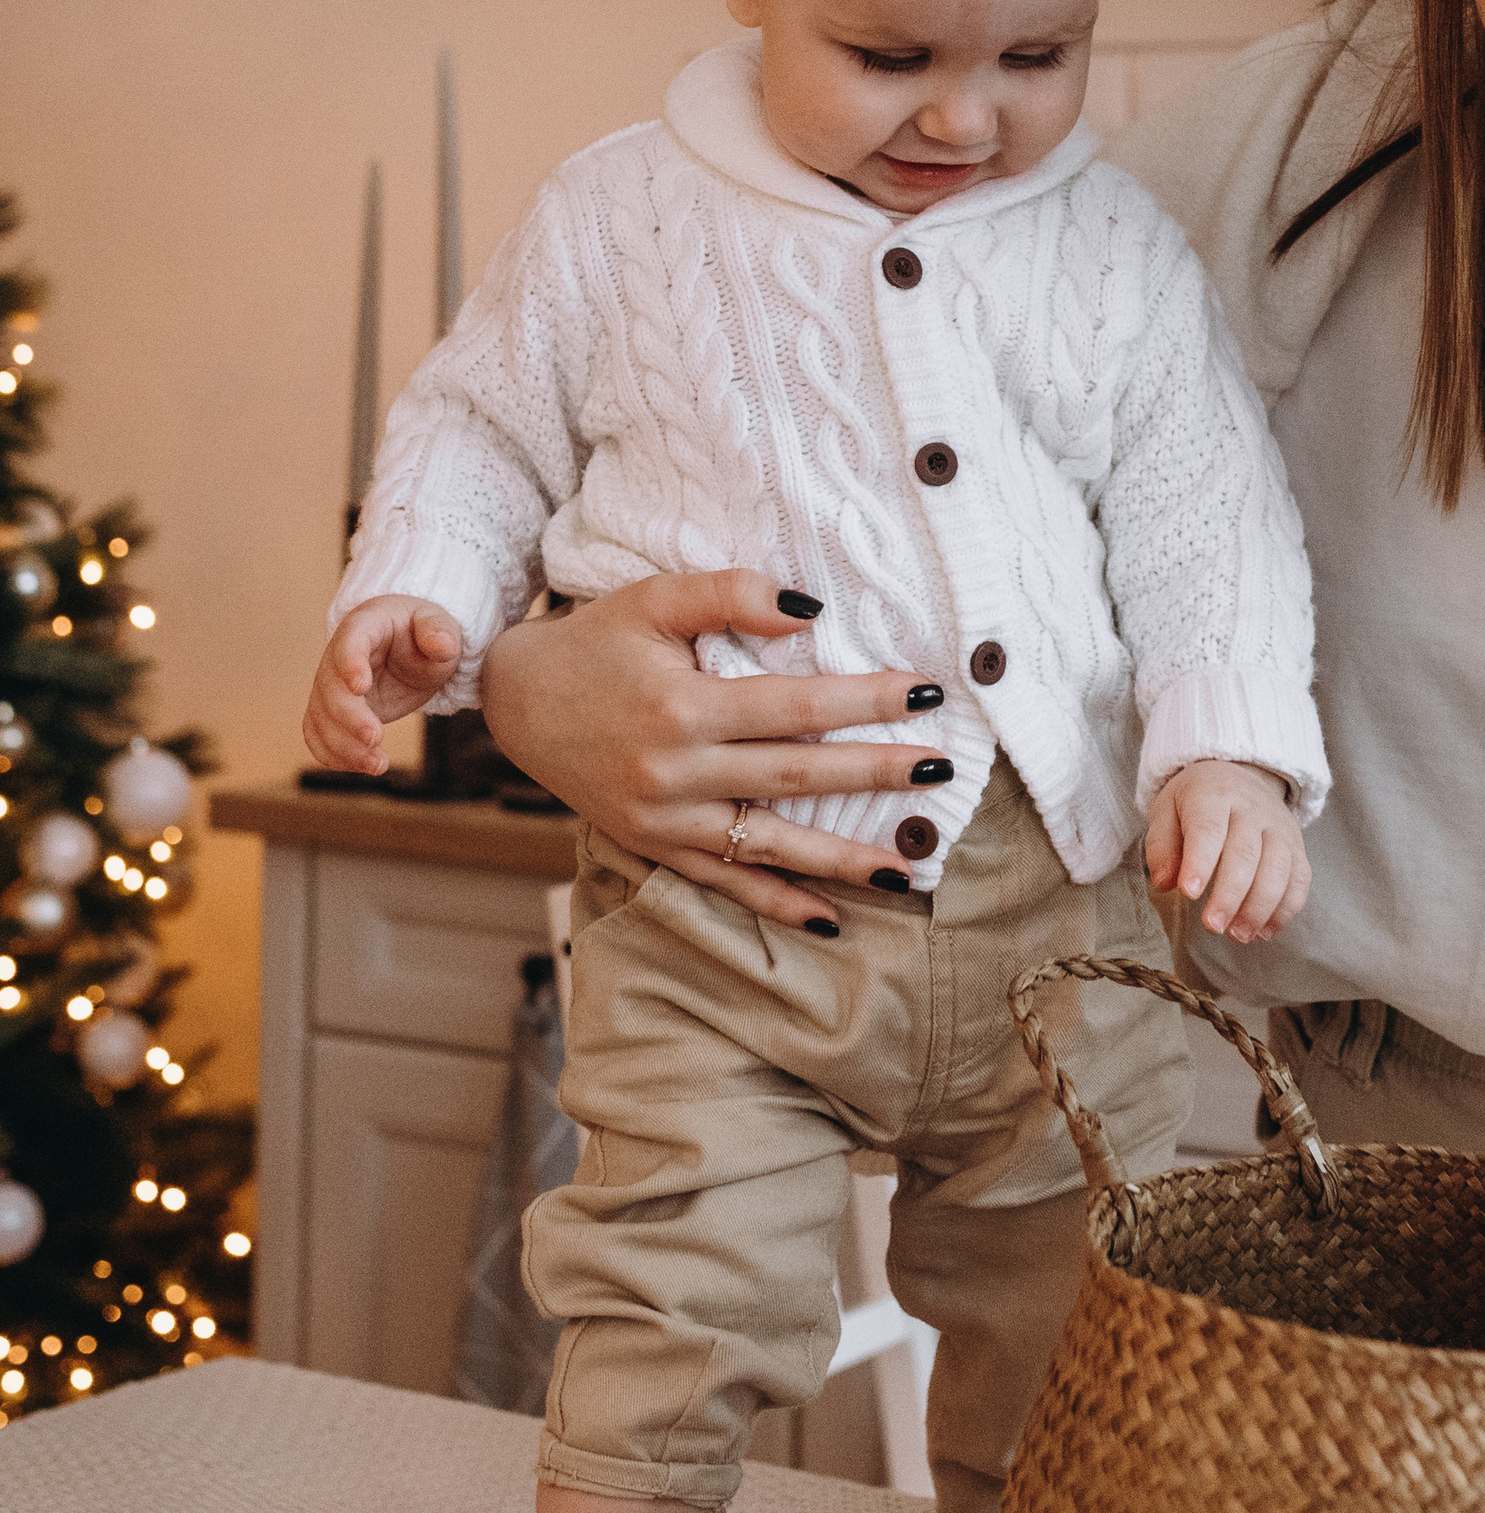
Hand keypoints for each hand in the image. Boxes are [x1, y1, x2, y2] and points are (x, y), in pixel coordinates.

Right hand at [304, 598, 466, 772]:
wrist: (408, 649)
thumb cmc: (420, 632)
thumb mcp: (438, 624)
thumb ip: (439, 632)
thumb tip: (442, 646)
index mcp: (363, 627)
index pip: (349, 643)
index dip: (350, 664)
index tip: (361, 686)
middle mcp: (337, 657)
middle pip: (330, 689)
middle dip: (349, 717)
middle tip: (375, 739)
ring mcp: (330, 687)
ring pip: (320, 718)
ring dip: (343, 746)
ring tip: (378, 765)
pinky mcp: (333, 712)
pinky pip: (318, 735)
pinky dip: (333, 756)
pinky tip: (363, 767)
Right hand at [476, 570, 951, 932]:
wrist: (517, 699)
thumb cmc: (596, 641)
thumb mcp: (654, 598)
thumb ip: (729, 595)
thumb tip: (810, 609)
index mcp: (682, 707)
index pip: (795, 707)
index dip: (865, 701)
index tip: (926, 694)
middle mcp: (676, 772)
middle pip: (796, 778)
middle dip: (874, 774)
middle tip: (940, 769)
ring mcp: (665, 820)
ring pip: (769, 845)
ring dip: (842, 861)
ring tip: (908, 870)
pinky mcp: (654, 848)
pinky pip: (725, 884)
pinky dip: (777, 904)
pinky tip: (831, 917)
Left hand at [1145, 760, 1309, 942]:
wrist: (1240, 776)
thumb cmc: (1196, 803)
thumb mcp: (1167, 811)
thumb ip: (1161, 846)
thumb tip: (1165, 883)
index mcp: (1213, 795)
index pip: (1208, 829)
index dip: (1200, 862)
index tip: (1188, 894)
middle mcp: (1251, 808)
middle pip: (1246, 853)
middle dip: (1230, 895)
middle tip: (1212, 927)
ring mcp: (1279, 827)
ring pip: (1278, 868)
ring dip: (1259, 907)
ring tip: (1238, 935)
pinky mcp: (1296, 846)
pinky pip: (1300, 879)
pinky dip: (1285, 909)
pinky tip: (1264, 931)